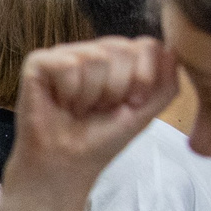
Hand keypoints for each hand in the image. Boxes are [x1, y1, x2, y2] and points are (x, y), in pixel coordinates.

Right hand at [12, 37, 178, 189]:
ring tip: (77, 108)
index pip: (146, 46)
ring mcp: (65, 53)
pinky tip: (60, 103)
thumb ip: (167, 82)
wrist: (67, 164)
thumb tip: (172, 49)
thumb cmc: (102, 140)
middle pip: (123, 49)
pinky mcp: (38, 62)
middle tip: (98, 108)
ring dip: (90, 95)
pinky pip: (68, 65)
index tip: (129, 105)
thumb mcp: (146, 112)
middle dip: (116, 89)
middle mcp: (93, 50)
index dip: (143, 79)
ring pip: (96, 58)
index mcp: (119, 58)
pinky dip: (69, 92)